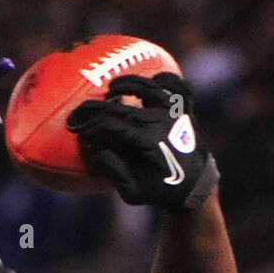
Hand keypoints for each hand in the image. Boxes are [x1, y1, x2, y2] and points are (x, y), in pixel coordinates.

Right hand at [66, 73, 218, 210]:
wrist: (196, 187)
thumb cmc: (160, 191)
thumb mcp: (134, 193)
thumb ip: (114, 172)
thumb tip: (94, 150)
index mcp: (147, 141)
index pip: (111, 125)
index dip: (91, 128)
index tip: (79, 133)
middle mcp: (160, 121)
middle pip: (120, 106)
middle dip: (93, 109)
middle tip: (77, 114)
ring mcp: (175, 112)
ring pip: (148, 86)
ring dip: (126, 83)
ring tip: (110, 88)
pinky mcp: (187, 109)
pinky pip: (178, 85)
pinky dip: (166, 79)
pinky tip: (153, 80)